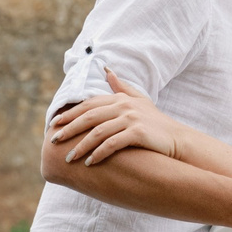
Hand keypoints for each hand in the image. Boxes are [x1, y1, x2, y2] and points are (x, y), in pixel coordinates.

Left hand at [49, 71, 177, 165]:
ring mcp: (132, 119)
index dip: (69, 114)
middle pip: (89, 117)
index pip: (88, 105)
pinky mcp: (138, 133)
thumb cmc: (157, 123)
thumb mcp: (139, 101)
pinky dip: (99, 153)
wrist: (178, 140)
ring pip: (98, 132)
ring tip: (69, 158)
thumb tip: (106, 69)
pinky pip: (112, 144)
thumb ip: (121, 86)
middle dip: (69, 129)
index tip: (53, 124)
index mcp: (120, 99)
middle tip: (54, 141)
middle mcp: (124, 106)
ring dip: (81, 146)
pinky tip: (89, 163)